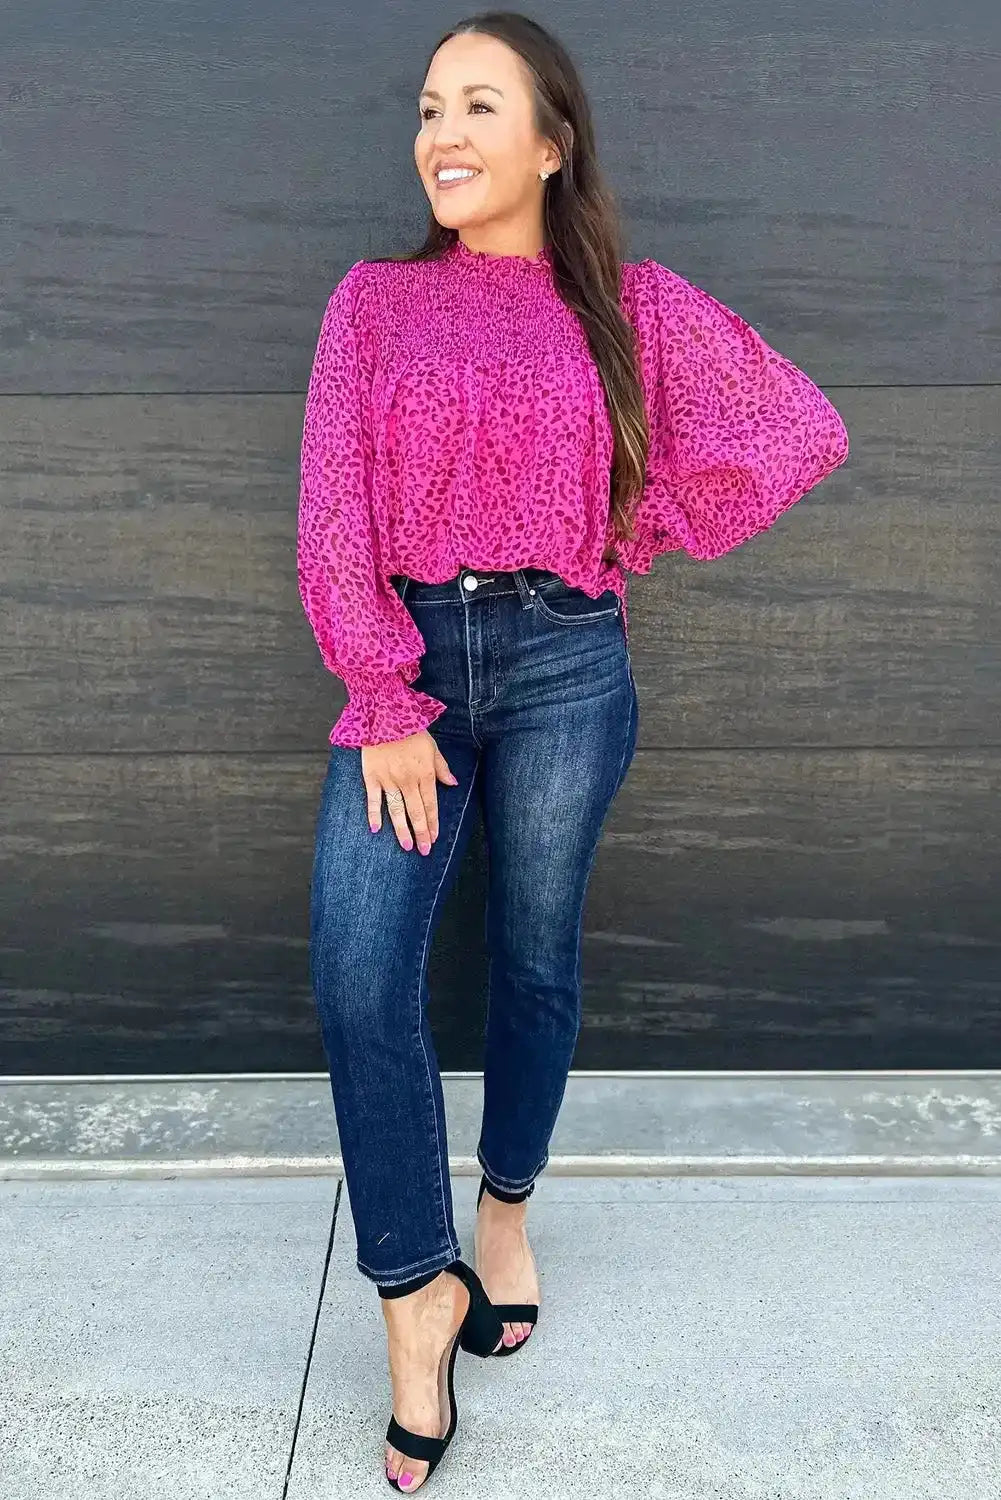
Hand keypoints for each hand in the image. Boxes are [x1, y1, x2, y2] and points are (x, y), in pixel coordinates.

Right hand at [362, 731, 458, 852]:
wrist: (384, 713)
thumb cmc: (411, 729)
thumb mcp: (432, 746)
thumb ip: (442, 767)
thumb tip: (453, 783)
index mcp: (424, 774)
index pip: (431, 805)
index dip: (433, 823)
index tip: (434, 838)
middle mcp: (407, 780)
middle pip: (416, 812)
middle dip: (421, 833)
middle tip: (423, 850)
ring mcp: (388, 780)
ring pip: (396, 810)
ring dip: (402, 830)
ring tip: (406, 846)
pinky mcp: (371, 776)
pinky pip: (373, 799)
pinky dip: (373, 814)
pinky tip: (376, 829)